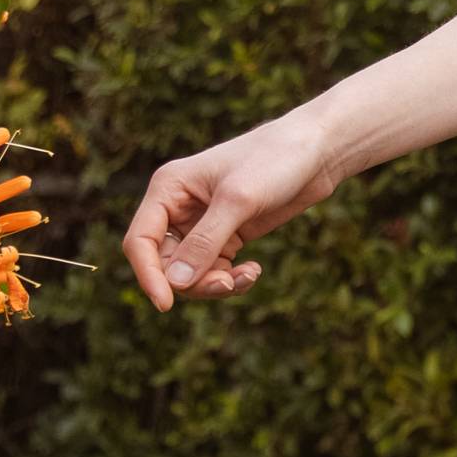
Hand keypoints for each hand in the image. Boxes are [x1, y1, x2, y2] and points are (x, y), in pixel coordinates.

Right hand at [124, 109, 336, 309]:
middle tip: (227, 284)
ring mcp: (202, 224)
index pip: (141, 241)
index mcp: (168, 188)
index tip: (166, 304)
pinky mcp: (227, 235)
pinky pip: (214, 271)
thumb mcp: (238, 200)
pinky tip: (254, 271)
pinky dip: (231, 279)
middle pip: (165, 264)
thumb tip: (175, 283)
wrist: (316, 152)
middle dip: (193, 282)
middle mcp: (179, 207)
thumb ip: (206, 242)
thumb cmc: (275, 160)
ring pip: (191, 273)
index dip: (148, 275)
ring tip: (248, 276)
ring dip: (215, 284)